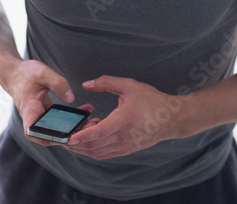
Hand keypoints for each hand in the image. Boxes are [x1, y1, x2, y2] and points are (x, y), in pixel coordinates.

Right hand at [6, 60, 93, 146]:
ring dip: (72, 129)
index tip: (63, 136)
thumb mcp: (42, 73)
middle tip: (88, 127)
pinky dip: (71, 120)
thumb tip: (71, 98)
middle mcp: (33, 117)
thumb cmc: (25, 73)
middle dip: (68, 136)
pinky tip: (85, 111)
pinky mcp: (45, 115)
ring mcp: (39, 118)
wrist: (15, 73)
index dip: (46, 137)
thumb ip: (57, 83)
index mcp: (29, 109)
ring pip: (55, 131)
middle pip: (49, 136)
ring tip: (90, 121)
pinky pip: (58, 122)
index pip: (32, 131)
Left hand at [65, 75, 184, 158]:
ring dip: (83, 146)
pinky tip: (91, 135)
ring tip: (79, 131)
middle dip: (75, 143)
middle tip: (65, 133)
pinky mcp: (126, 150)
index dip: (81, 136)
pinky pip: (104, 154)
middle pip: (93, 146)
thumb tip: (86, 84)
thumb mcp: (129, 85)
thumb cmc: (151, 100)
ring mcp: (125, 147)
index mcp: (124, 121)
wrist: (171, 119)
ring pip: (97, 153)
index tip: (68, 138)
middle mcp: (123, 138)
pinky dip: (93, 148)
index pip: (98, 133)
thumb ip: (106, 82)